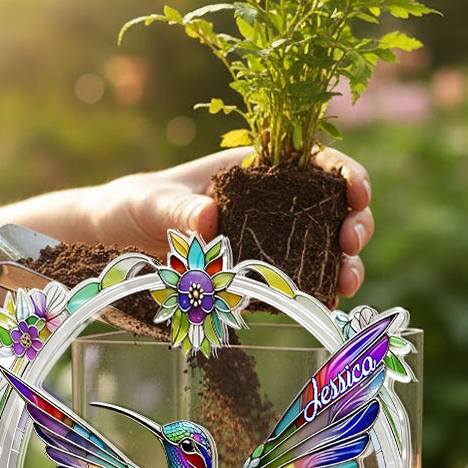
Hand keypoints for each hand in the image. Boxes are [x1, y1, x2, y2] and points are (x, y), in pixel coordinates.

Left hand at [81, 148, 373, 296]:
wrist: (112, 247)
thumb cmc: (132, 207)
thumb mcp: (150, 203)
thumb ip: (177, 209)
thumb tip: (210, 220)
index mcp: (254, 169)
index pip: (315, 162)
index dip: (345, 172)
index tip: (356, 191)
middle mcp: (270, 204)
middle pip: (332, 208)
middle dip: (355, 222)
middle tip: (351, 243)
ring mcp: (266, 243)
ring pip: (323, 249)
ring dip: (345, 264)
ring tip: (347, 281)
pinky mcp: (256, 278)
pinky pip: (297, 284)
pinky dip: (317, 294)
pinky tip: (325, 305)